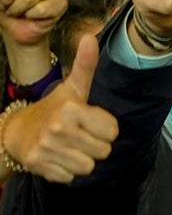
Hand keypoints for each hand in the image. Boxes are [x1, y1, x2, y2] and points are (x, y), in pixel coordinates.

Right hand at [3, 35, 118, 182]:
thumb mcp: (71, 89)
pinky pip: (72, 178)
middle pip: (104, 152)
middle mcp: (60, 128)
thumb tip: (90, 37)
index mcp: (72, 108)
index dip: (103, 129)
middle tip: (76, 136)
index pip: (113, 132)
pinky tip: (56, 158)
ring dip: (81, 160)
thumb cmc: (52, 110)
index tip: (87, 123)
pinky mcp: (41, 166)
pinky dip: (66, 171)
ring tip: (67, 147)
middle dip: (93, 146)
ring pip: (89, 167)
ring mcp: (48, 148)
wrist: (16, 132)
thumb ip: (85, 67)